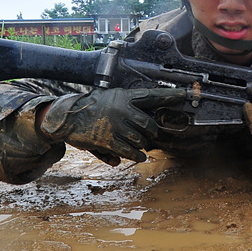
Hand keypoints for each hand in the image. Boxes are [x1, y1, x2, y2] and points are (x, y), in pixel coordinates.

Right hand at [38, 87, 184, 164]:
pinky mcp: (109, 141)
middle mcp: (123, 110)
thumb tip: (144, 115)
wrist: (67, 117)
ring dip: (143, 145)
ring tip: (139, 145)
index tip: (184, 95)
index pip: (152, 96)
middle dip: (152, 132)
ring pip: (141, 140)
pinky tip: (138, 155)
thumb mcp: (109, 99)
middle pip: (150, 125)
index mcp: (124, 97)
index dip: (170, 96)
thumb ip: (126, 108)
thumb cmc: (90, 107)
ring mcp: (117, 126)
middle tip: (149, 134)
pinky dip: (137, 155)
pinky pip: (131, 152)